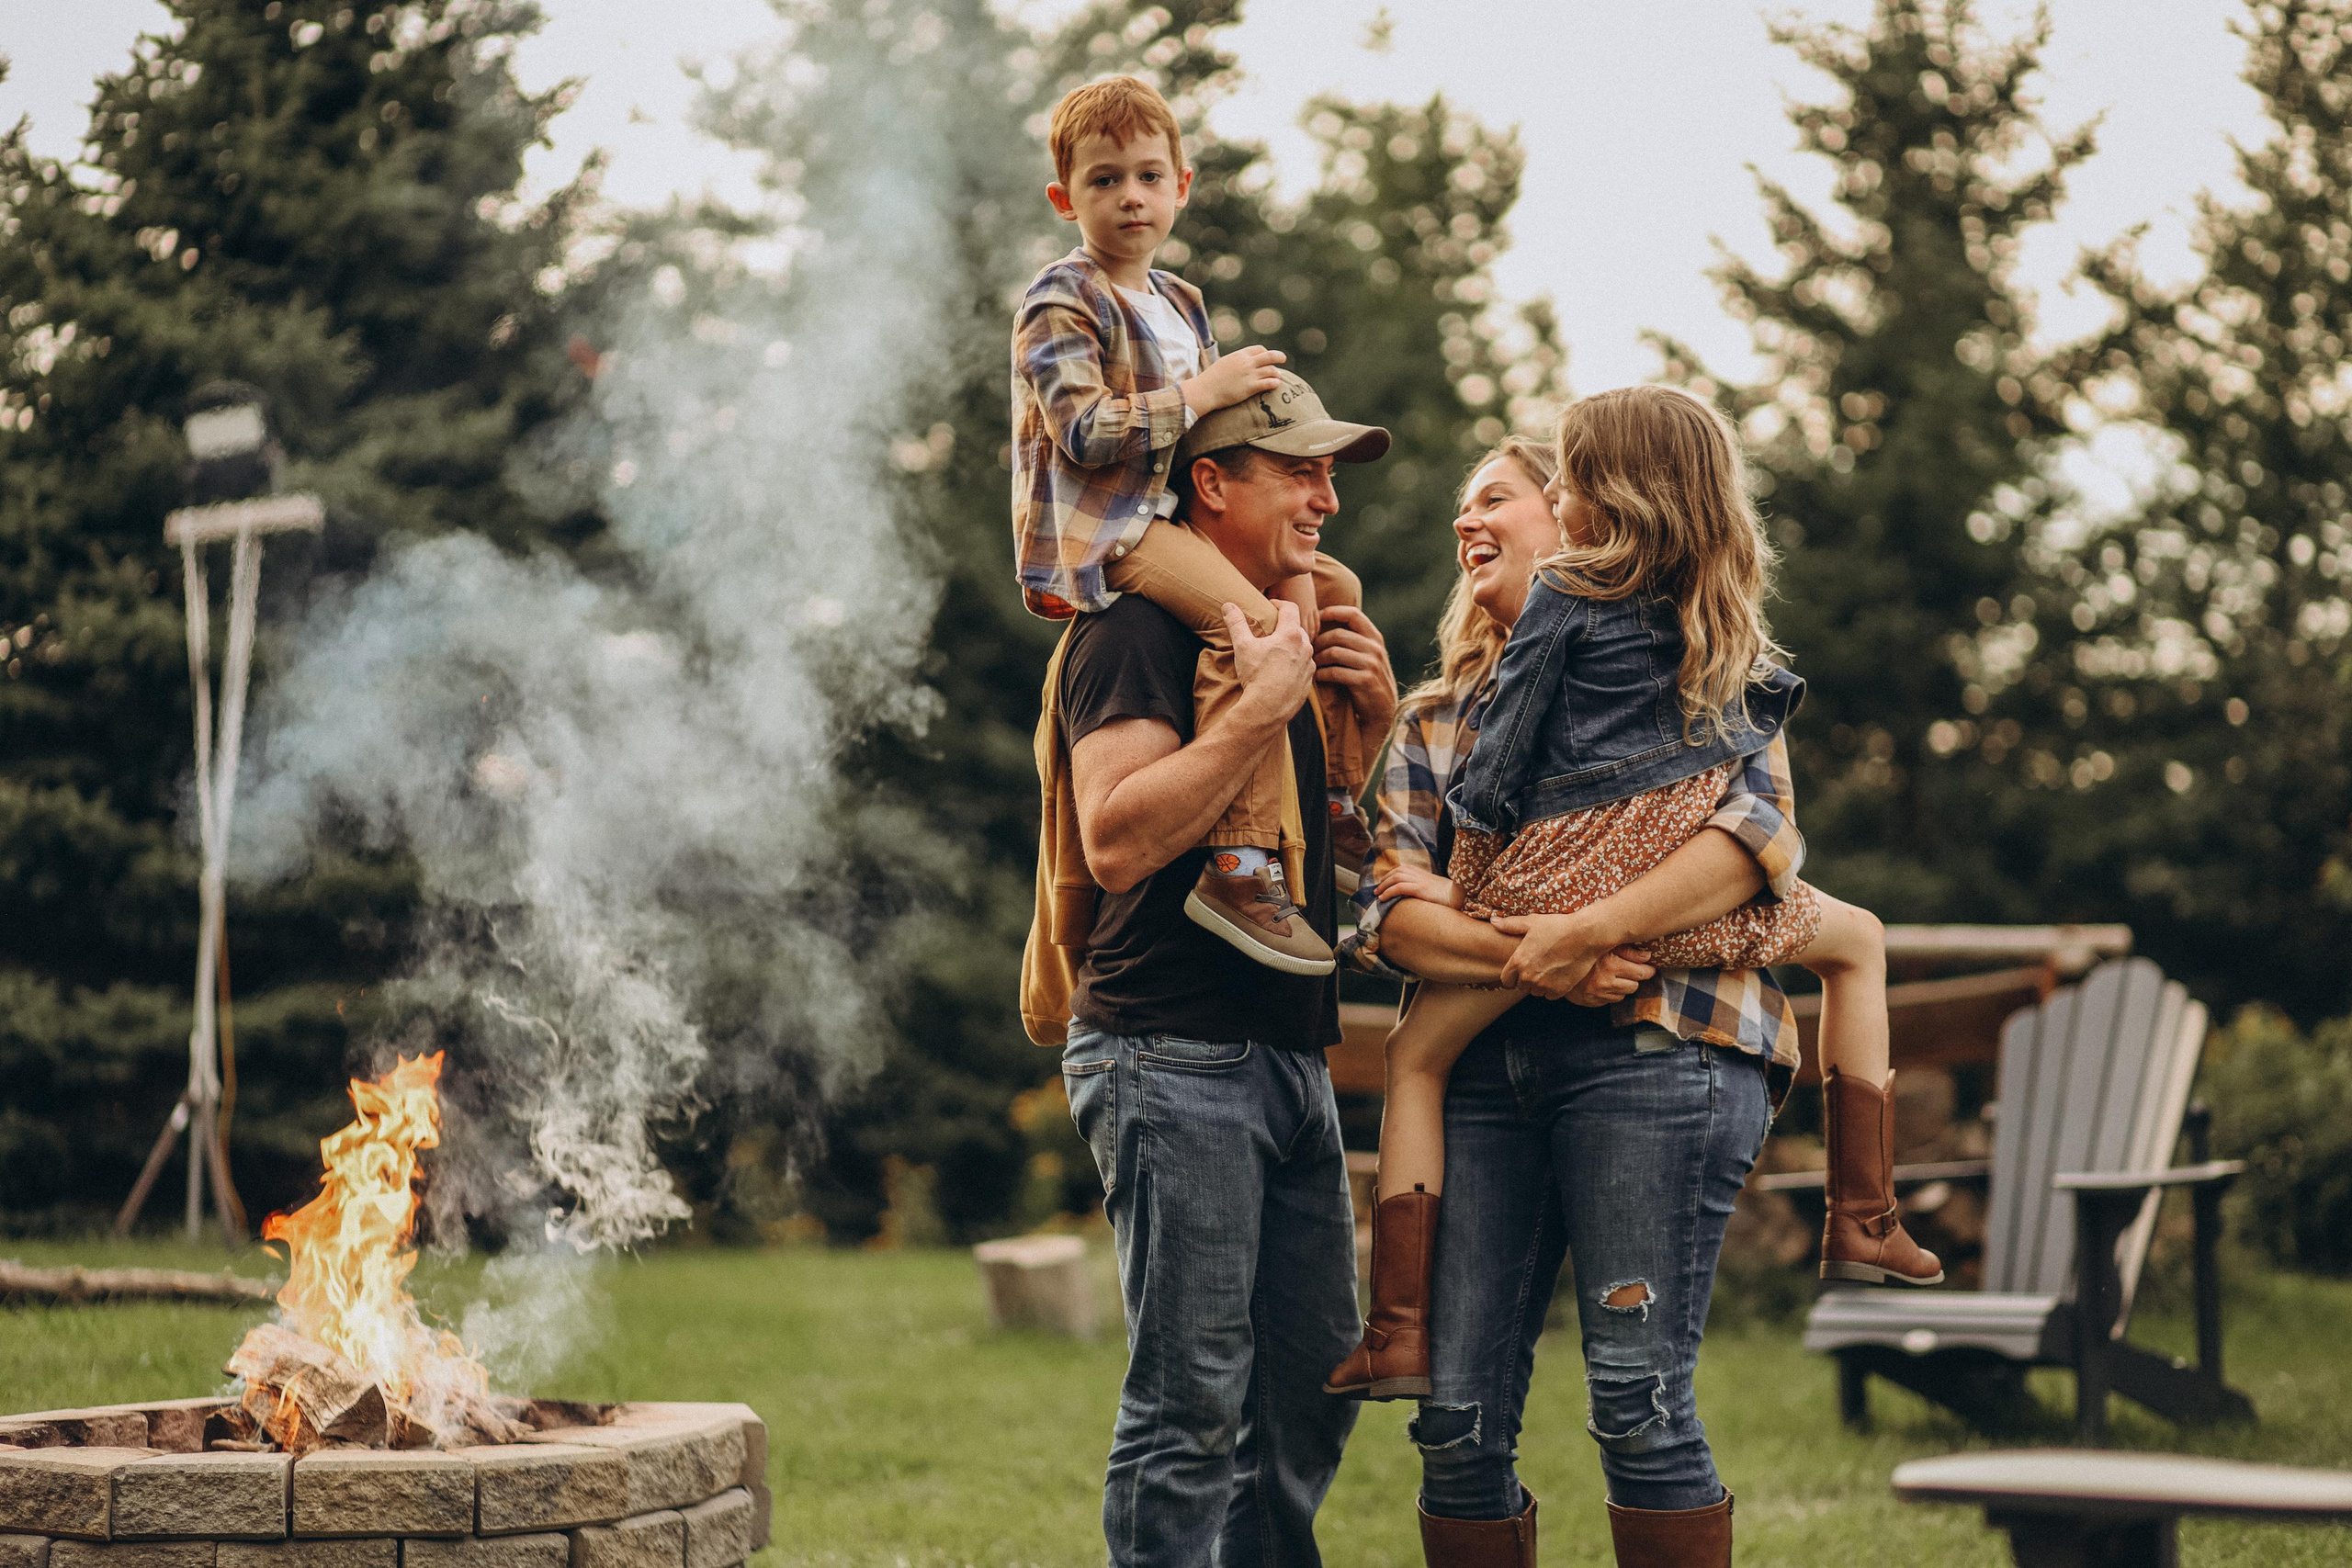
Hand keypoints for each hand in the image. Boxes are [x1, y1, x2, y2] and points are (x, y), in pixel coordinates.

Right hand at [1183, 345, 1286, 415]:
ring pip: (1271, 370)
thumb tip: (1236, 364)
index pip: (1258, 349)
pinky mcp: (1250, 387)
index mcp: (1239, 355)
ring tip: (1279, 376)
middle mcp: (1246, 363)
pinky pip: (1269, 383)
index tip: (1267, 358)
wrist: (1205, 390)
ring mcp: (1249, 375)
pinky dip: (1275, 382)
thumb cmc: (1211, 379)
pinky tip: (1277, 384)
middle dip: (1279, 356)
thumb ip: (1234, 362)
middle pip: (1269, 356)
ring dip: (1277, 373)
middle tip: (1284, 359)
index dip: (1265, 352)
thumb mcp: (1223, 364)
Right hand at [1223, 599, 1314, 723]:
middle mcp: (1305, 647)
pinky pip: (1303, 667)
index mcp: (1291, 634)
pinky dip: (1294, 665)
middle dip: (1284, 627)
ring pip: (1302, 649)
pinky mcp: (1308, 682)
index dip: (1279, 604)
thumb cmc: (1256, 675)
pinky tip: (1280, 672)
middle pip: (1297, 628)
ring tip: (1275, 652)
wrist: (1267, 709)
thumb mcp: (1243, 646)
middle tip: (1271, 631)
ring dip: (1291, 647)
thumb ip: (1236, 623)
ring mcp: (1309, 666)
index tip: (1270, 606)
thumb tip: (1228, 605)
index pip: (1290, 608)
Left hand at [1314, 603, 1396, 740]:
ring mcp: (1372, 664)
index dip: (1333, 612)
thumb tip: (1325, 625)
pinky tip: (1318, 677)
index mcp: (1375, 638)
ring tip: (1311, 664)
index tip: (1317, 618)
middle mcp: (1375, 649)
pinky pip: (1336, 672)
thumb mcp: (1367, 658)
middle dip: (1319, 641)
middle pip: (1338, 634)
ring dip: (1318, 658)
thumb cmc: (1367, 682)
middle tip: (1308, 650)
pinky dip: (1323, 674)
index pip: (1353, 614)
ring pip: (1335, 652)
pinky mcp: (1365, 681)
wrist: (1382, 712)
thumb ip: (1355, 642)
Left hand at [1374, 865, 1463, 907]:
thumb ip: (1423, 889)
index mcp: (1423, 873)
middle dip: (1384, 880)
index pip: (1402, 869)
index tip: (1382, 884)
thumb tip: (1411, 896)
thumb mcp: (1434, 890)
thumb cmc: (1449, 897)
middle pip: (1397, 872)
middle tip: (1376, 891)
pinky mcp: (1421, 888)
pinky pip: (1399, 887)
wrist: (1461, 898)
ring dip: (1383, 886)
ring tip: (1377, 895)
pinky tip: (1383, 899)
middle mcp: (1420, 874)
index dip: (1390, 876)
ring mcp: (1421, 880)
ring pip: (1396, 878)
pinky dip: (1388, 892)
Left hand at [1491, 912, 1641, 1000]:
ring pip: (1535, 992)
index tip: (1520, 970)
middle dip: (1526, 979)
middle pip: (1521, 986)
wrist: (1585, 935)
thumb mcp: (1531, 922)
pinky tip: (1559, 974)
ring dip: (1540, 984)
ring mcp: (1544, 985)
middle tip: (1538, 966)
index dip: (1511, 975)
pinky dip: (1553, 988)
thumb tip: (1493, 921)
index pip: (1506, 980)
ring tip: (1549, 969)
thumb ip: (1510, 925)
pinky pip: (1550, 995)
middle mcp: (1529, 976)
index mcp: (1518, 961)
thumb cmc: (1557, 926)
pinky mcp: (1559, 991)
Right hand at [1563, 945, 1655, 1006]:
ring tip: (1614, 974)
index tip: (1649, 967)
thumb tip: (1648, 957)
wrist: (1553, 963)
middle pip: (1635, 986)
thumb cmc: (1582, 949)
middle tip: (1631, 969)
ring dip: (1623, 986)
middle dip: (1635, 977)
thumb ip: (1628, 951)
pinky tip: (1603, 982)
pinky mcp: (1592, 1002)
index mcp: (1611, 965)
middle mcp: (1605, 982)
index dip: (1648, 969)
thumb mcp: (1604, 944)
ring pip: (1624, 994)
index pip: (1642, 973)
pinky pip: (1611, 1000)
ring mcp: (1598, 995)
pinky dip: (1611, 992)